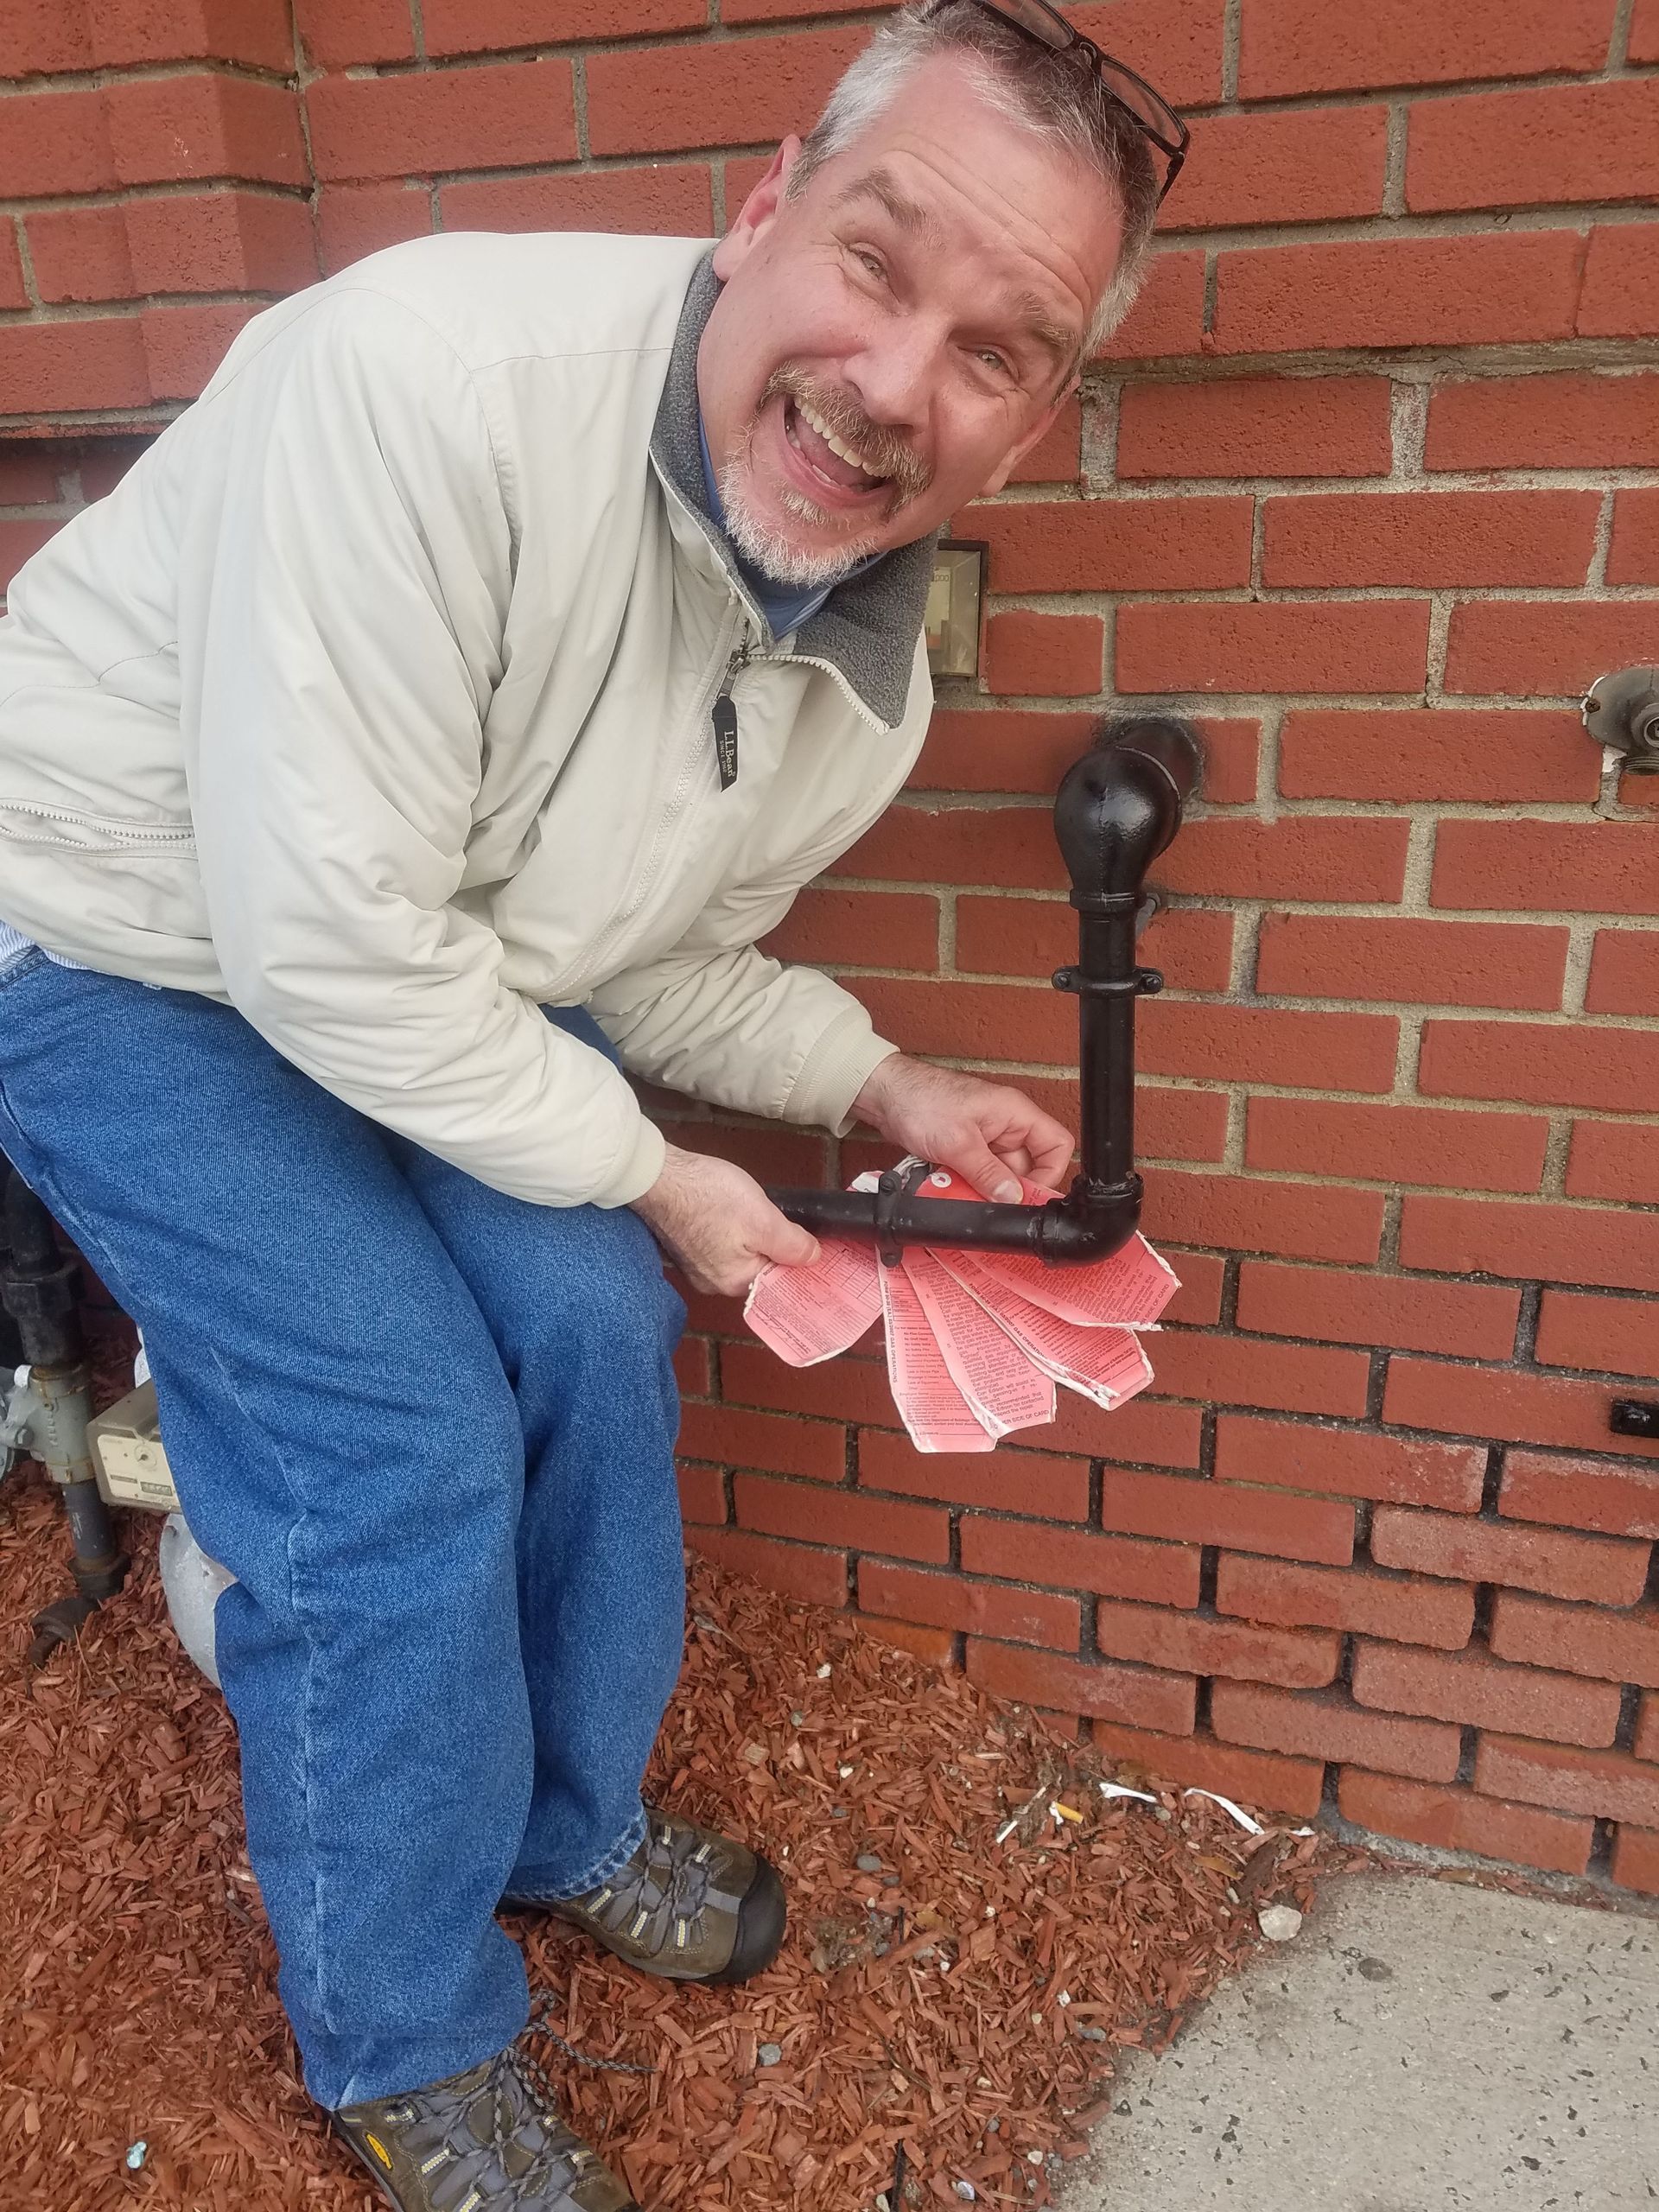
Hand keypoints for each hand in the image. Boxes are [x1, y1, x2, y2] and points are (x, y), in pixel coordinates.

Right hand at [631, 1142, 820, 1296]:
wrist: (657, 1174)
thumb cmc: (708, 1196)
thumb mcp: (764, 1219)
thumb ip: (792, 1245)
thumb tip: (813, 1259)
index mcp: (733, 1283)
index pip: (779, 1283)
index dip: (799, 1264)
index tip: (814, 1246)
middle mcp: (712, 1283)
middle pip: (759, 1269)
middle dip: (774, 1246)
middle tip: (782, 1217)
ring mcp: (695, 1265)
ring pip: (740, 1255)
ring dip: (753, 1236)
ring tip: (754, 1208)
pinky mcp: (685, 1246)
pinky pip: (720, 1244)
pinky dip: (731, 1230)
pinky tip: (731, 1208)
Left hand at [851, 1054, 1074, 1202]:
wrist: (885, 1094)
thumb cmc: (922, 1101)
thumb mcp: (958, 1143)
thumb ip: (988, 1173)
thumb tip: (1012, 1198)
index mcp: (1017, 1114)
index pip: (1057, 1145)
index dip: (1049, 1175)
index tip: (1027, 1197)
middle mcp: (1007, 1125)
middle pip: (1027, 1167)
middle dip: (1006, 1188)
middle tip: (985, 1200)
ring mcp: (987, 1137)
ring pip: (999, 1175)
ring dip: (982, 1188)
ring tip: (959, 1190)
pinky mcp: (968, 1148)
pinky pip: (978, 1174)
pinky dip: (965, 1184)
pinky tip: (948, 1185)